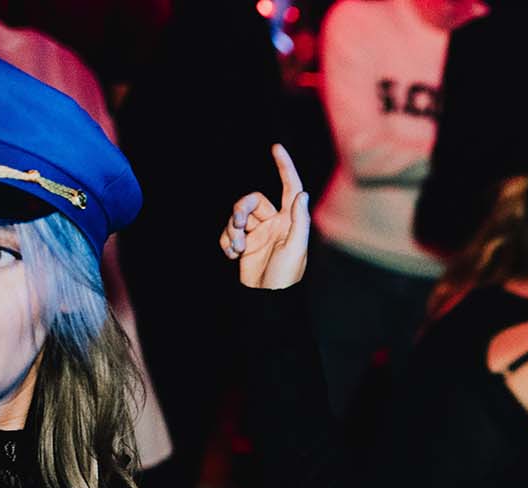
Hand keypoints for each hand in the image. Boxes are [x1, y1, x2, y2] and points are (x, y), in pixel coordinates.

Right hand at [221, 144, 310, 289]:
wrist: (267, 299)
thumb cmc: (286, 277)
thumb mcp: (295, 249)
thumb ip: (298, 221)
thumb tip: (301, 193)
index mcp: (290, 221)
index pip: (289, 187)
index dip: (284, 167)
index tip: (276, 147)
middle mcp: (274, 223)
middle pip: (252, 201)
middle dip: (240, 210)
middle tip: (237, 226)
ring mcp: (258, 233)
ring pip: (238, 216)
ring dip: (232, 230)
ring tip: (237, 247)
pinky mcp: (245, 244)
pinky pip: (229, 232)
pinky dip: (226, 241)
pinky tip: (232, 255)